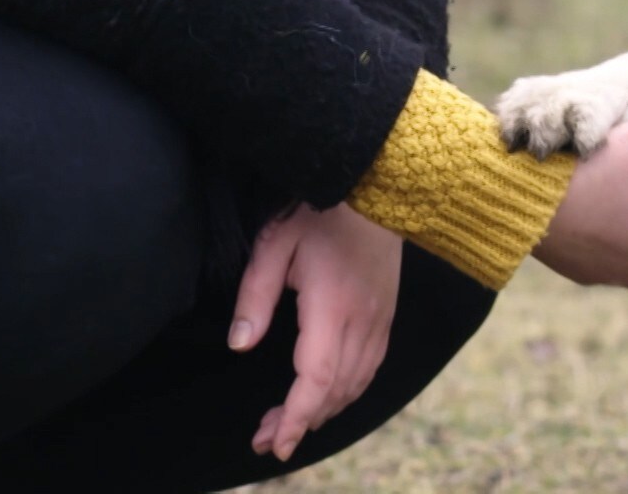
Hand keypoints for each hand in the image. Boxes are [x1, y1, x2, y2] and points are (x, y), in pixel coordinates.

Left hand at [228, 203, 400, 462]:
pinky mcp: (387, 314)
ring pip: (356, 384)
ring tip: (288, 424)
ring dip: (323, 411)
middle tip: (265, 438)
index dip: (295, 417)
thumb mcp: (276, 243)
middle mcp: (363, 320)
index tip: (275, 443)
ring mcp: (381, 319)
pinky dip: (347, 391)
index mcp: (333, 306)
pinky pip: (371, 367)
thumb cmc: (320, 209)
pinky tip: (326, 396)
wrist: (377, 183)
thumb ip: (256, 297)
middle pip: (335, 391)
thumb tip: (240, 345)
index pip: (316, 379)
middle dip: (300, 422)